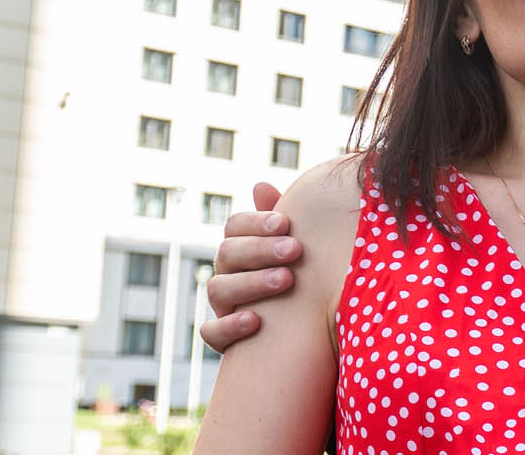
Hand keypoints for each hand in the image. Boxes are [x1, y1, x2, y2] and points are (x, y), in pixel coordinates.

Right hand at [199, 182, 297, 352]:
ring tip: (286, 280)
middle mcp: (228, 274)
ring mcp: (223, 306)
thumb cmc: (310, 278)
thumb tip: (259, 186)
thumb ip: (286, 221)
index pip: (235, 226)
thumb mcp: (304, 247)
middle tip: (295, 249)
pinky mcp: (224, 338)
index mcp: (244, 248)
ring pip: (218, 289)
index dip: (256, 223)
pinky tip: (255, 321)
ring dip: (251, 283)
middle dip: (260, 250)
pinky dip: (229, 326)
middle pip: (227, 253)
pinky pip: (211, 333)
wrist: (313, 329)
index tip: (286, 222)